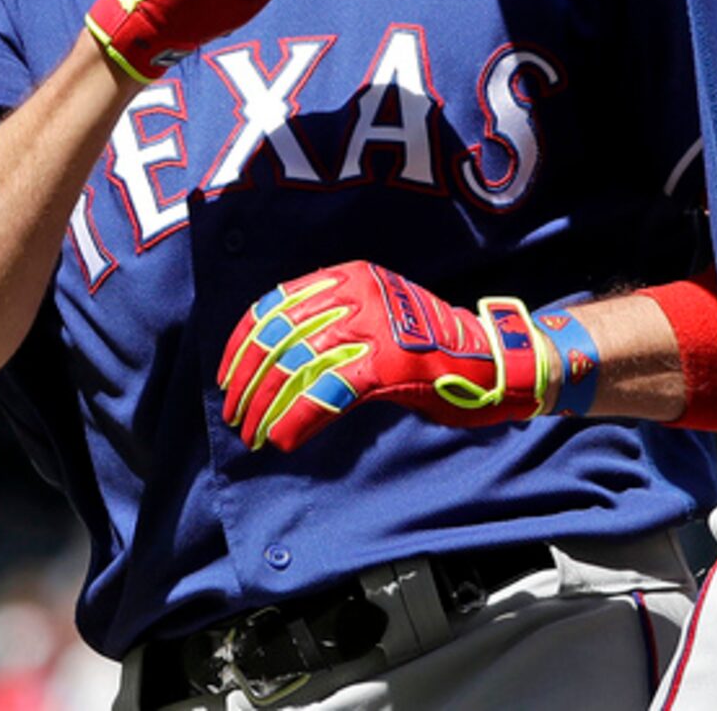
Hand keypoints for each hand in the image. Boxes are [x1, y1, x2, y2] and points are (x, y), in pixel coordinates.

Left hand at [219, 261, 573, 452]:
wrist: (491, 360)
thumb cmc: (431, 347)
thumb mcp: (376, 316)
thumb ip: (330, 325)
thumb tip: (271, 361)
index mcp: (349, 276)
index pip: (276, 305)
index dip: (242, 343)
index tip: (225, 376)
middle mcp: (358, 292)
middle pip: (281, 337)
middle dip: (249, 382)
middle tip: (236, 416)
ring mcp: (376, 326)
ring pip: (298, 366)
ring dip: (267, 406)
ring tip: (254, 434)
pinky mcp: (390, 362)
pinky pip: (328, 392)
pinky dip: (299, 418)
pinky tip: (285, 439)